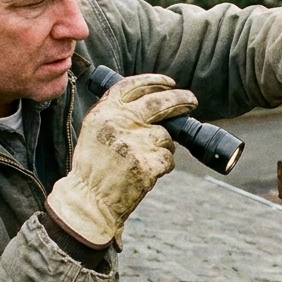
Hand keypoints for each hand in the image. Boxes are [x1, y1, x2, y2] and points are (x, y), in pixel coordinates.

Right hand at [47, 74, 196, 247]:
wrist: (89, 199)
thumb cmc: (94, 167)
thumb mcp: (97, 130)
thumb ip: (118, 113)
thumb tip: (152, 100)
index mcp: (105, 111)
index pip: (133, 85)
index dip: (154, 82)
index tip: (169, 83)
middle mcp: (119, 122)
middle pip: (159, 102)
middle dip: (180, 99)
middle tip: (192, 100)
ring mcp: (135, 142)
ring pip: (166, 137)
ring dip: (163, 148)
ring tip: (144, 161)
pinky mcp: (147, 163)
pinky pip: (168, 159)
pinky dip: (163, 166)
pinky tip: (146, 173)